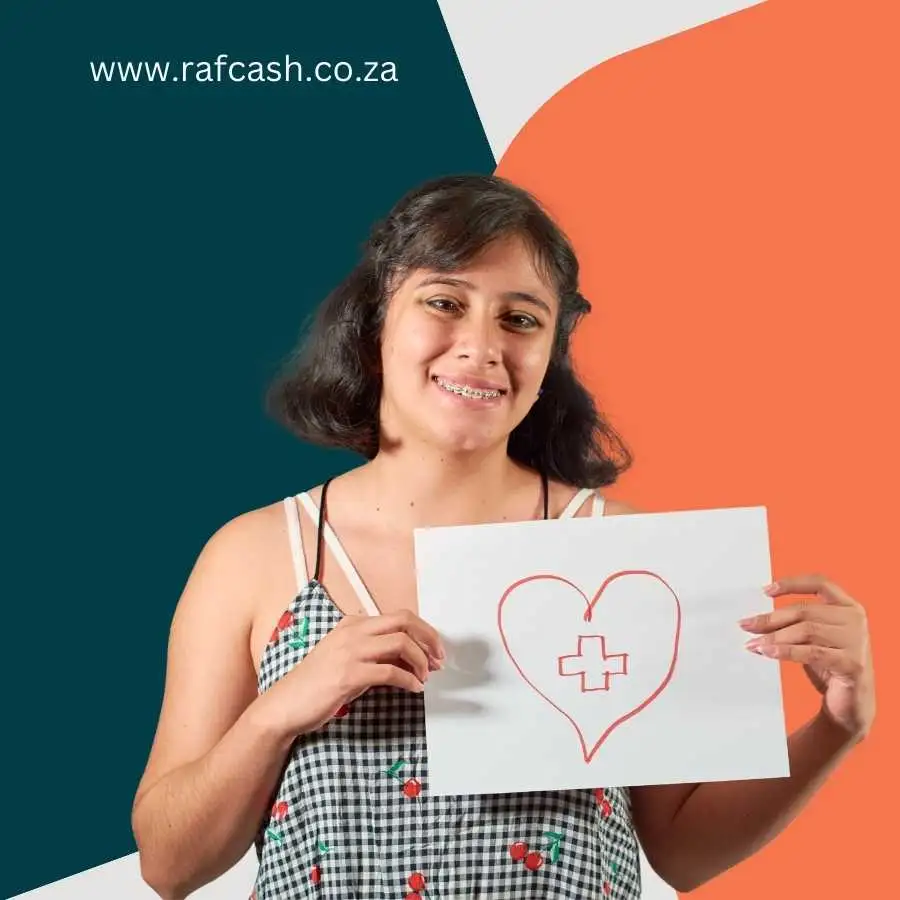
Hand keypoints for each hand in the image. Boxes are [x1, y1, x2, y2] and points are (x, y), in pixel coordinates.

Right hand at [261, 609, 445, 736]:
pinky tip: (414, 689)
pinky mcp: (349, 674)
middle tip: (439, 659)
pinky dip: (409, 680)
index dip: (423, 631)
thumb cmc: (315, 685)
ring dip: (420, 660)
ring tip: (425, 676)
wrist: (285, 705)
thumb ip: (372, 652)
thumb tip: (407, 658)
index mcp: (352, 625)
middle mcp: (352, 632)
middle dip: (429, 638)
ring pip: (401, 643)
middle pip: (404, 621)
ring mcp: (350, 652)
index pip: (398, 617)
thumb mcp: (346, 659)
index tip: (434, 649)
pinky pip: (390, 671)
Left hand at [739, 575, 874, 740]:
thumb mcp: (811, 638)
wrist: (852, 703)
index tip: (765, 591)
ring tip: (753, 644)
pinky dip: (785, 651)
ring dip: (774, 637)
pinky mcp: (852, 663)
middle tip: (746, 625)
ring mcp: (856, 641)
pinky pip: (811, 652)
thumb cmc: (829, 664)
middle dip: (771, 619)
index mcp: (848, 606)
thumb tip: (754, 621)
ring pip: (806, 631)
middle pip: (805, 611)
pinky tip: (767, 652)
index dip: (792, 584)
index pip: (820, 583)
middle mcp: (855, 619)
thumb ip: (793, 624)